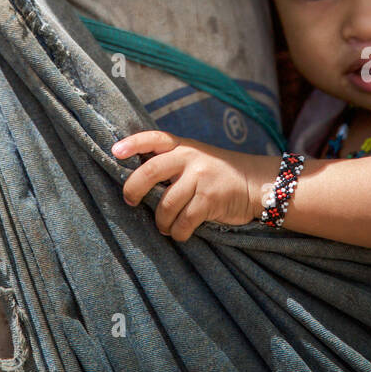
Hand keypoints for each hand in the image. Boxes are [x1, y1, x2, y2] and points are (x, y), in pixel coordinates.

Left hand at [111, 130, 278, 241]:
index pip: (154, 138)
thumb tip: (138, 182)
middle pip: (151, 171)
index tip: (115, 152)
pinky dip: (178, 232)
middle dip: (134, 188)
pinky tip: (180, 232)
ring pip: (166, 204)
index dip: (133, 143)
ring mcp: (200, 178)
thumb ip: (172, 163)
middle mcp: (190, 158)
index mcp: (183, 146)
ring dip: (161, 221)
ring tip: (164, 226)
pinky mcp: (210, 199)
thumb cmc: (218, 173)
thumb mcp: (196, 159)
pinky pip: (183, 221)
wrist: (255, 183)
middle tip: (130, 201)